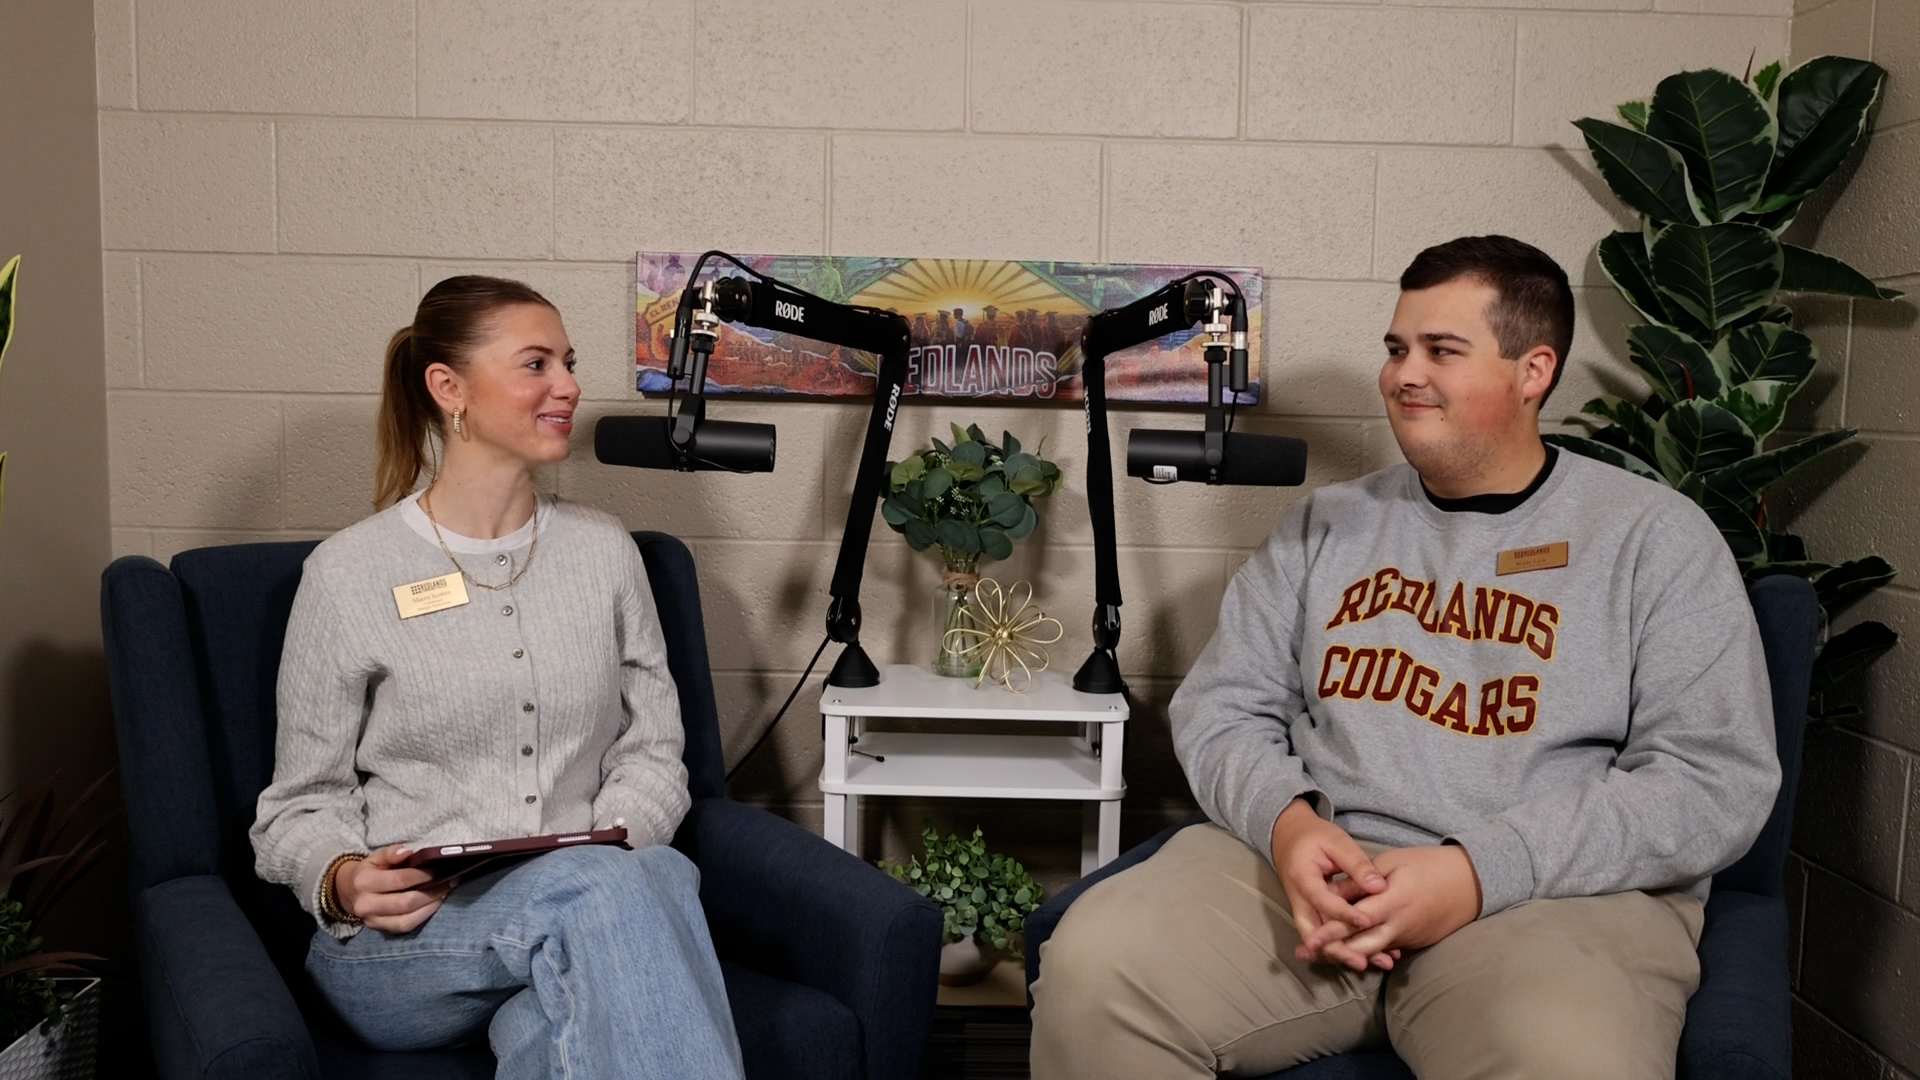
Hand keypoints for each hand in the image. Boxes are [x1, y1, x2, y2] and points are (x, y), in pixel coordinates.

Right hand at [334, 844, 451, 932]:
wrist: (349, 892)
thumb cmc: (369, 871)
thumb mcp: (376, 857)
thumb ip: (392, 853)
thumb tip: (409, 852)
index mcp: (364, 882)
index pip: (399, 880)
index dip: (422, 875)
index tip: (438, 869)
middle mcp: (366, 905)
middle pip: (405, 903)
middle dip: (431, 893)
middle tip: (448, 882)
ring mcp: (373, 920)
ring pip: (407, 920)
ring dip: (430, 907)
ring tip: (444, 893)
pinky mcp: (381, 930)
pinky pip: (405, 927)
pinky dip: (423, 917)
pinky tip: (434, 905)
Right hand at [1268, 799, 1395, 968]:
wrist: (1288, 837)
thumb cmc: (1314, 836)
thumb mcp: (1336, 841)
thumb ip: (1357, 864)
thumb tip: (1380, 887)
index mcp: (1302, 877)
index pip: (1322, 900)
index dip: (1344, 913)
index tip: (1367, 920)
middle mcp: (1298, 899)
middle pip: (1312, 932)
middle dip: (1336, 950)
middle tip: (1362, 961)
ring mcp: (1302, 910)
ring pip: (1317, 940)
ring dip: (1340, 954)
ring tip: (1368, 964)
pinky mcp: (1310, 915)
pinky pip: (1322, 936)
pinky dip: (1340, 947)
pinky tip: (1365, 956)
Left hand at [1297, 845, 1481, 971]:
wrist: (1469, 883)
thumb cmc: (1427, 865)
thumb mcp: (1390, 862)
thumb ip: (1360, 881)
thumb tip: (1332, 893)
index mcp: (1392, 901)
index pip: (1355, 922)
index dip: (1329, 933)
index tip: (1308, 941)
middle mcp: (1399, 925)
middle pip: (1361, 946)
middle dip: (1333, 951)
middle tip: (1307, 954)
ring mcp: (1408, 937)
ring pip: (1373, 952)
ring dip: (1348, 955)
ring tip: (1323, 956)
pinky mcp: (1415, 942)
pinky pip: (1388, 949)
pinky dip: (1369, 952)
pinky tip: (1350, 954)